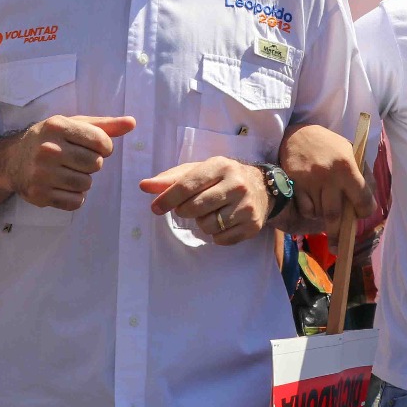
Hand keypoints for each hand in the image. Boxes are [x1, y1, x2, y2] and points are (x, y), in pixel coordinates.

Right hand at [7, 115, 135, 209]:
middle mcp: (48, 149)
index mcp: (57, 126)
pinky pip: (75, 202)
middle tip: (76, 160)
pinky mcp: (40, 195)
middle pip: (96, 164)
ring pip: (86, 184)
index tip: (94, 147)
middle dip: (92, 163)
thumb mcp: (72, 124)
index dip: (104, 147)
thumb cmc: (49, 139)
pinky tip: (61, 185)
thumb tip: (132, 123)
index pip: (101, 141)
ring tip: (67, 172)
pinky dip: (74, 197)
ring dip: (82, 180)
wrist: (11, 160)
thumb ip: (103, 125)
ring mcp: (42, 174)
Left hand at [139, 157, 269, 245]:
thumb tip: (144, 186)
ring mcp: (246, 206)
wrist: (262, 188)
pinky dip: (216, 234)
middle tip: (188, 207)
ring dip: (201, 223)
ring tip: (210, 212)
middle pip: (194, 208)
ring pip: (207, 226)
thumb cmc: (222, 178)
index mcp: (220, 166)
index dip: (167, 199)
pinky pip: (220, 239)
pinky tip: (222, 221)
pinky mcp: (252, 226)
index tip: (155, 208)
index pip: (187, 185)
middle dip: (184, 211)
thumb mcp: (199, 171)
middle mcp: (236, 184)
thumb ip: (171, 179)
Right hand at [279, 123, 374, 230]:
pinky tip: (313, 200)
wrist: (297, 135)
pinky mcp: (294, 185)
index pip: (362, 200)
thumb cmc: (329, 145)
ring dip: (326, 217)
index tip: (362, 213)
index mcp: (347, 167)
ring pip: (320, 214)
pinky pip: (306, 210)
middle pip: (335, 215)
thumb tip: (370, 199)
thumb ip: (362, 174)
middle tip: (341, 245)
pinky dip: (311, 211)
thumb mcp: (350, 151)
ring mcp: (309, 181)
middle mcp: (328, 176)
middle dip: (339, 233)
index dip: (364, 211)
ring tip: (328, 208)